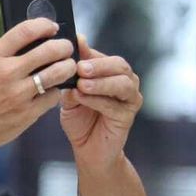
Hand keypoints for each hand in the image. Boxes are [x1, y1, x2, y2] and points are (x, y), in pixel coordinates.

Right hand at [0, 18, 77, 158]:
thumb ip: (1, 53)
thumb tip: (31, 41)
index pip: (27, 30)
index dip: (46, 25)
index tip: (52, 27)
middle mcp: (5, 73)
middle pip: (50, 49)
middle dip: (64, 47)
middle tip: (65, 50)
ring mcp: (17, 94)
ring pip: (58, 72)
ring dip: (67, 67)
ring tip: (65, 68)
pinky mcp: (25, 114)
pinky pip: (53, 96)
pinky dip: (55, 92)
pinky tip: (49, 92)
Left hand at [60, 35, 141, 173]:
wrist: (88, 150)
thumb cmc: (79, 120)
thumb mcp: (70, 97)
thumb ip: (70, 80)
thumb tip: (65, 61)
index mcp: (109, 73)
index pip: (100, 56)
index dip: (87, 50)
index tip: (72, 45)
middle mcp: (124, 81)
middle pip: (118, 65)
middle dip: (98, 65)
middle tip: (80, 67)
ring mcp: (129, 98)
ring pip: (122, 83)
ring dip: (101, 82)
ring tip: (82, 82)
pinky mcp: (128, 115)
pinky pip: (115, 105)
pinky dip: (98, 100)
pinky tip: (83, 97)